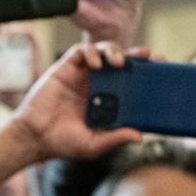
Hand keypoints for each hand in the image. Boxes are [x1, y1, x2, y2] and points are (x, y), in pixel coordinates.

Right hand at [16, 40, 146, 161]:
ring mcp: (82, 75)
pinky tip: (94, 63)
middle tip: (148, 56)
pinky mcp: (66, 68)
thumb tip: (140, 136)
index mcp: (108, 100)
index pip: (131, 80)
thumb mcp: (94, 145)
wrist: (35, 137)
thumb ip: (115, 138)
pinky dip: (91, 52)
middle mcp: (98, 84)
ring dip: (114, 50)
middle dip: (136, 55)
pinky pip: (82, 51)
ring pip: (103, 51)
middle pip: (122, 61)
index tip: (161, 67)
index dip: (146, 72)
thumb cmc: (64, 143)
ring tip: (118, 62)